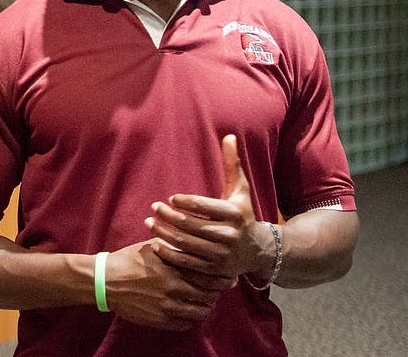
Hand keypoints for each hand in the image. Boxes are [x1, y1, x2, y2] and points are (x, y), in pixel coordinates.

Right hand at [103, 239, 236, 330]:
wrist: (106, 280)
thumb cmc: (129, 260)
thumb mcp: (152, 246)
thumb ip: (174, 244)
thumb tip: (193, 238)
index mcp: (174, 268)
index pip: (208, 275)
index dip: (222, 278)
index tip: (228, 277)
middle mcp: (174, 288)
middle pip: (208, 295)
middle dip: (217, 293)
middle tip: (219, 290)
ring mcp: (167, 307)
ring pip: (200, 312)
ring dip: (205, 307)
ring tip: (204, 302)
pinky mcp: (159, 320)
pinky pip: (185, 324)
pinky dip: (190, 319)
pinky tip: (188, 311)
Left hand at [145, 135, 273, 279]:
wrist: (258, 250)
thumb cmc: (243, 214)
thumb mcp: (241, 190)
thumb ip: (232, 164)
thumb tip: (229, 135)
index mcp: (234, 213)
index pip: (202, 205)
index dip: (183, 201)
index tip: (170, 197)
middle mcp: (229, 235)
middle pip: (190, 225)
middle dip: (168, 216)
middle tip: (154, 207)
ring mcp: (221, 255)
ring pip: (185, 244)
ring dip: (163, 233)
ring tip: (149, 223)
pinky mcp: (214, 271)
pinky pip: (186, 263)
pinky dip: (168, 254)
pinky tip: (156, 244)